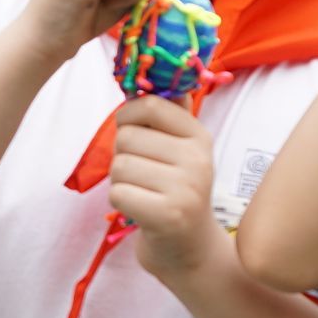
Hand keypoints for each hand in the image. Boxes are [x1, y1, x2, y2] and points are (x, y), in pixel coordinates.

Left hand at [107, 96, 225, 281]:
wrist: (191, 252)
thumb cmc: (176, 194)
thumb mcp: (180, 151)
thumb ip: (168, 114)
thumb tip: (156, 65)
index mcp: (198, 135)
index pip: (148, 103)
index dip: (128, 117)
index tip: (136, 136)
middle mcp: (198, 158)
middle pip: (126, 136)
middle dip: (123, 156)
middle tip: (144, 177)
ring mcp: (186, 188)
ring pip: (119, 165)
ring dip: (121, 183)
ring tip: (144, 194)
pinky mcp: (169, 216)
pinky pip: (118, 194)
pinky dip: (121, 204)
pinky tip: (141, 211)